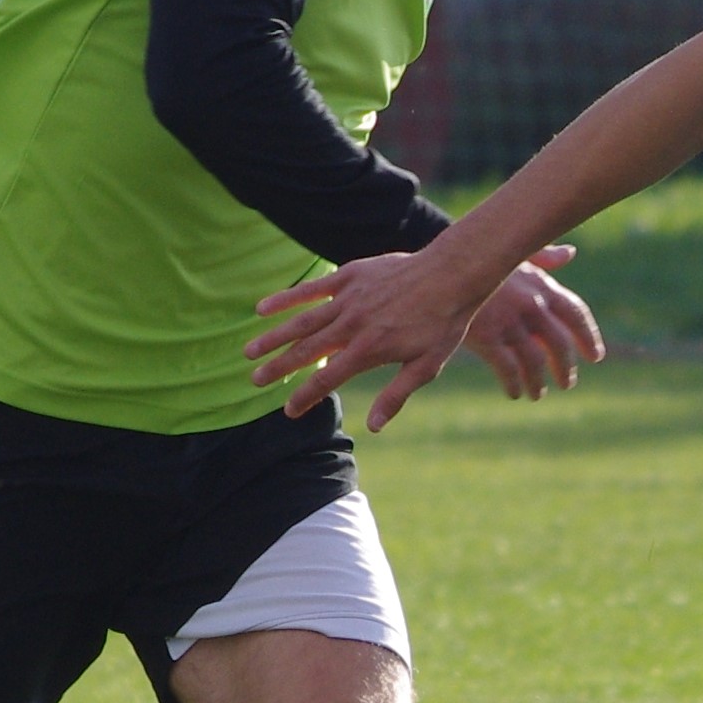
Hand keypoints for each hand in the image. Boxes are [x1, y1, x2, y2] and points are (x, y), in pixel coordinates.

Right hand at [248, 241, 570, 431]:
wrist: (452, 274)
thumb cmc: (443, 324)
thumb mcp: (426, 366)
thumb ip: (396, 395)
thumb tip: (374, 427)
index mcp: (369, 350)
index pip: (328, 379)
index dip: (306, 397)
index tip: (289, 411)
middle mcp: (353, 325)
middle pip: (306, 350)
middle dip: (278, 367)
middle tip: (255, 380)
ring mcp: (349, 298)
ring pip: (302, 320)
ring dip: (274, 336)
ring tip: (250, 351)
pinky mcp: (350, 275)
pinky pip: (312, 289)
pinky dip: (287, 298)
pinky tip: (263, 308)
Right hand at [459, 253, 603, 399]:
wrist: (437, 270)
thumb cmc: (476, 261)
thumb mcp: (512, 255)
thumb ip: (543, 257)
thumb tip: (570, 253)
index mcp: (541, 285)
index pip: (576, 313)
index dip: (588, 337)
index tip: (596, 356)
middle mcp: (531, 304)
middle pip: (560, 344)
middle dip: (565, 367)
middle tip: (567, 383)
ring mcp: (510, 321)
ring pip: (535, 362)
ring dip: (538, 382)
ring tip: (537, 393)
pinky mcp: (487, 337)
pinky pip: (509, 370)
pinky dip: (514, 384)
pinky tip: (514, 392)